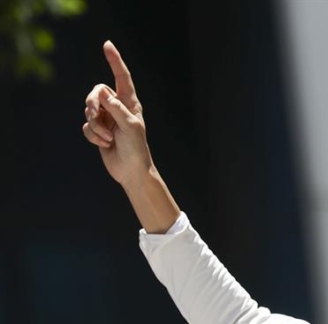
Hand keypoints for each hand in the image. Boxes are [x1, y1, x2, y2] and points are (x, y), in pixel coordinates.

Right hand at [82, 41, 152, 188]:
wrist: (131, 170)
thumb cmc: (136, 148)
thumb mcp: (130, 126)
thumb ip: (117, 108)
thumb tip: (103, 93)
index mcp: (129, 103)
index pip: (122, 77)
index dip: (115, 61)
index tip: (107, 45)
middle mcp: (117, 107)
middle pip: (96, 93)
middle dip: (92, 104)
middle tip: (95, 115)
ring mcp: (106, 119)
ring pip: (88, 111)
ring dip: (95, 126)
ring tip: (108, 137)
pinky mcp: (97, 130)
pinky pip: (86, 126)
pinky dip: (93, 135)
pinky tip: (104, 144)